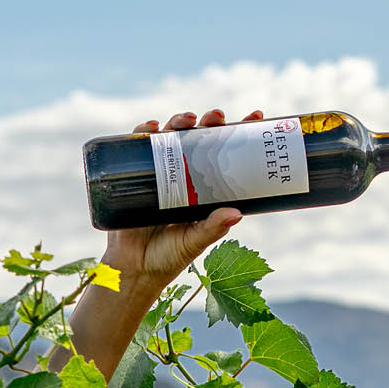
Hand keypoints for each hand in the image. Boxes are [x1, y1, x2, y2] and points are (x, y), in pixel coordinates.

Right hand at [58, 108, 262, 381]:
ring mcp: (159, 173)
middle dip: (209, 123)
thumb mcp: (194, 241)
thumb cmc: (168, 258)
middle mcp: (184, 175)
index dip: (239, 134)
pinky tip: (149, 126)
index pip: (226, 154)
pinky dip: (142, 133)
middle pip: (199, 139)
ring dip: (178, 122)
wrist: (132, 272)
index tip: (256, 116)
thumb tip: (237, 214)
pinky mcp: (133, 176)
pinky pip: (137, 148)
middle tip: (216, 116)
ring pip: (170, 138)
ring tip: (186, 119)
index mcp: (205, 187)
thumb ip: (213, 228)